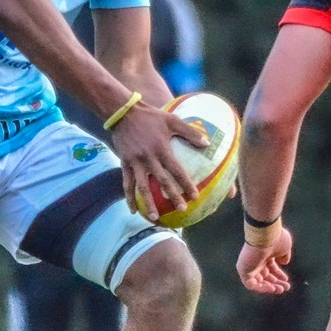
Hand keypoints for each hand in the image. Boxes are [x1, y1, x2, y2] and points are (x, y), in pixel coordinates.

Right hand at [110, 103, 209, 217]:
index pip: (176, 170)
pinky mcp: (125, 163)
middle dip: (172, 197)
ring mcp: (135, 162)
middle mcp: (148, 157)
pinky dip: (129, 198)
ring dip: (148, 203)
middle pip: (161, 181)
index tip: (195, 196)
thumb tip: (208, 144)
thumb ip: (190, 132)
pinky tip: (134, 211)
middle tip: (182, 210)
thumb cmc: (151, 116)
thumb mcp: (173, 120)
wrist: (123, 112)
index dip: (186, 184)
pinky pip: (126, 184)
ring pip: (142, 187)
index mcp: (161, 148)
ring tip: (154, 218)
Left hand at [237, 226, 294, 294]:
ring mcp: (248, 265)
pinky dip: (261, 288)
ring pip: (258, 282)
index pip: (270, 268)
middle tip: (286, 287)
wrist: (265, 235)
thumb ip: (284, 255)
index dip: (278, 275)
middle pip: (265, 276)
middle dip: (276, 283)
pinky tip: (272, 289)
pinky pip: (251, 284)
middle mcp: (255, 260)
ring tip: (281, 289)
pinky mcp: (243, 271)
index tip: (286, 280)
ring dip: (270, 287)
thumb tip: (284, 262)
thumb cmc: (276, 239)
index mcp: (264, 254)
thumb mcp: (284, 247)